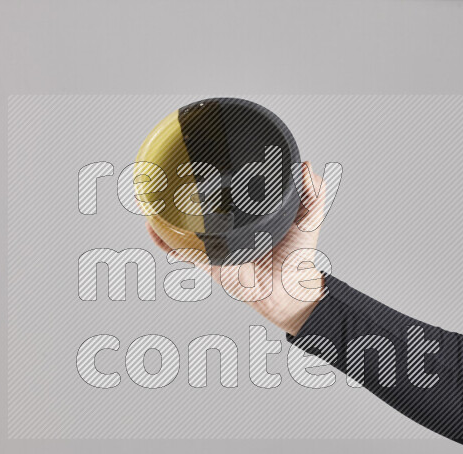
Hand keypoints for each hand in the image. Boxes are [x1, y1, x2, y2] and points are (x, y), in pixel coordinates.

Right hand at [146, 162, 326, 334]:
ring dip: (165, 212)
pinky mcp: (210, 261)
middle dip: (180, 189)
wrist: (291, 291)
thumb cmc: (298, 256)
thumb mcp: (309, 219)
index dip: (214, 174)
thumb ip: (312, 193)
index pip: (227, 189)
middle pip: (199, 204)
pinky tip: (154, 228)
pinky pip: (183, 250)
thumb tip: (306, 167)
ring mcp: (216, 243)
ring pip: (184, 224)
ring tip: (149, 194)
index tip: (204, 153)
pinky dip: (165, 240)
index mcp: (248, 212)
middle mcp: (228, 225)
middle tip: (167, 171)